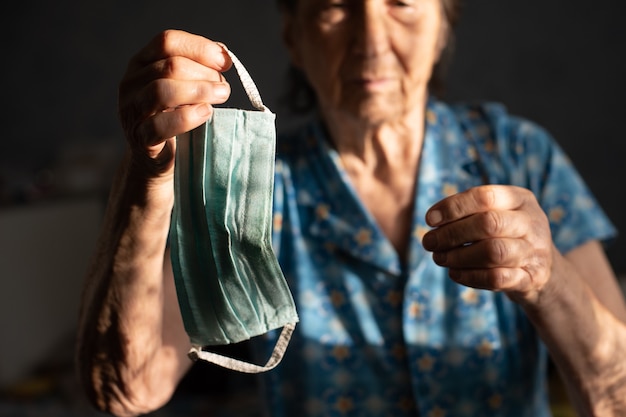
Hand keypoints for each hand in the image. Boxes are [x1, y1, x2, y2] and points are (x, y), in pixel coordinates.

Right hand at [118, 29, 231, 174]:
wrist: (155, 158)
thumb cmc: (174, 117)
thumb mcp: (184, 88)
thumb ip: (198, 68)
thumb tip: (223, 54)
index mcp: (141, 63)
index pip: (167, 41)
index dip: (200, 48)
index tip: (225, 62)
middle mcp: (131, 83)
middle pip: (170, 66)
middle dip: (204, 74)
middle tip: (224, 88)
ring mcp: (132, 111)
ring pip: (162, 91)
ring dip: (199, 91)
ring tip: (221, 96)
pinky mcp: (140, 138)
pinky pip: (160, 125)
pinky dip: (188, 117)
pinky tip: (206, 114)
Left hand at [422, 185, 555, 302]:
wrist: (542, 268)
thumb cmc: (506, 234)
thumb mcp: (495, 213)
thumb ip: (468, 212)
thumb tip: (433, 219)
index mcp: (520, 199)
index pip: (485, 197)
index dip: (453, 207)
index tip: (430, 220)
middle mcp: (532, 223)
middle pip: (489, 223)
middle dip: (452, 233)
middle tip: (429, 242)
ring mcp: (535, 251)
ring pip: (493, 252)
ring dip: (458, 256)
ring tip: (439, 258)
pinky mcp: (532, 278)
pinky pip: (497, 278)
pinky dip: (470, 277)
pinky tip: (454, 273)